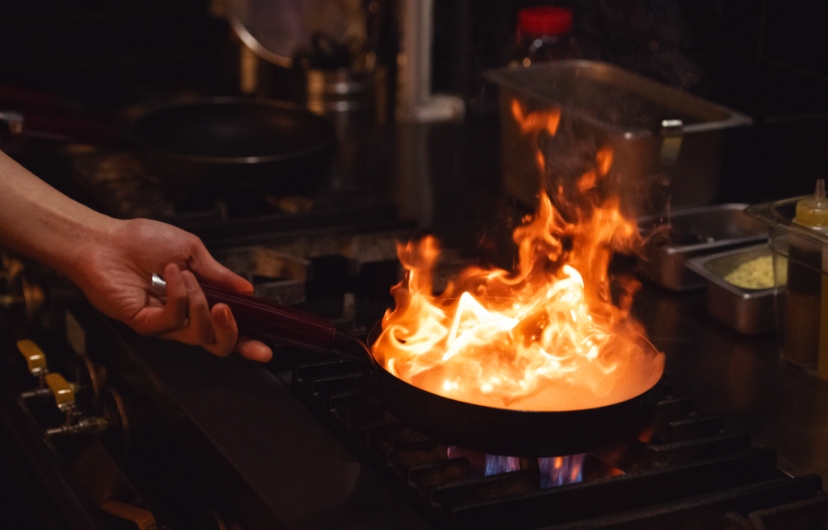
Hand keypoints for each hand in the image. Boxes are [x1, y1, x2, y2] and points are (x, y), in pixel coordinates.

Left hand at [66, 218, 272, 361]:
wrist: (106, 241)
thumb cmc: (142, 242)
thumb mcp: (193, 252)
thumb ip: (220, 275)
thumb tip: (247, 289)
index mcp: (199, 303)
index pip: (228, 330)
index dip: (249, 341)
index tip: (267, 346)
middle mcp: (184, 318)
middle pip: (217, 345)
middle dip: (231, 331)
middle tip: (226, 310)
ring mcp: (164, 324)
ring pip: (198, 334)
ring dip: (199, 302)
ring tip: (186, 275)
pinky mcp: (145, 324)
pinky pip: (173, 320)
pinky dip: (179, 295)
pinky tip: (171, 275)